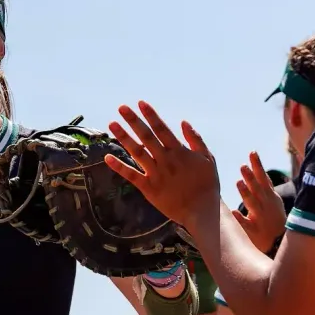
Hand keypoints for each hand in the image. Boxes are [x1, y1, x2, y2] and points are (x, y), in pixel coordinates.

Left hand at [105, 101, 221, 231]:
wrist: (202, 211)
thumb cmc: (207, 184)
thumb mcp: (208, 159)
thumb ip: (196, 140)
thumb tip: (183, 122)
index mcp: (179, 152)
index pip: (162, 129)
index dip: (151, 115)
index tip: (141, 103)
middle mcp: (165, 160)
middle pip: (146, 136)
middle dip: (133, 121)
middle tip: (121, 108)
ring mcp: (155, 174)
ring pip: (136, 152)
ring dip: (124, 138)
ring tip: (112, 124)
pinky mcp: (148, 188)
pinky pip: (131, 175)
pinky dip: (118, 167)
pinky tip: (107, 157)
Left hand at [233, 152, 286, 252]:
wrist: (279, 245)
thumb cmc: (274, 221)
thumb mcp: (273, 202)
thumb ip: (264, 187)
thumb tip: (257, 169)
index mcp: (270, 198)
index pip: (264, 178)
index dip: (258, 166)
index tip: (252, 153)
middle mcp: (266, 206)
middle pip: (258, 189)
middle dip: (251, 177)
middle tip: (243, 166)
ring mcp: (261, 218)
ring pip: (254, 204)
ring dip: (247, 194)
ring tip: (238, 183)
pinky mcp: (256, 232)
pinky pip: (247, 225)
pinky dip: (241, 219)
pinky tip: (233, 212)